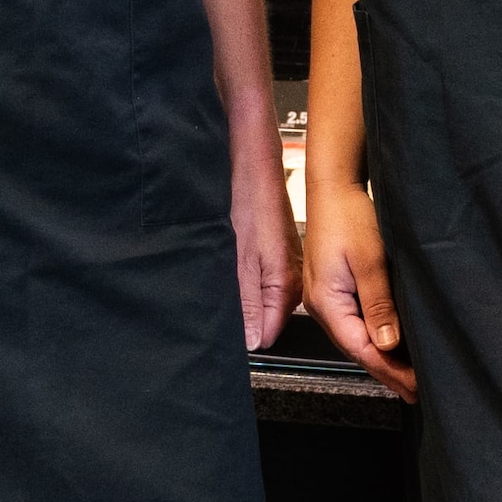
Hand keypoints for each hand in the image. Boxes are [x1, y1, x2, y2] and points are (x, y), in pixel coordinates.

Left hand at [229, 134, 293, 352]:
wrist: (250, 159)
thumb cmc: (247, 199)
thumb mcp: (238, 260)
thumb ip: (246, 303)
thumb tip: (252, 342)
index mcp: (285, 286)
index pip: (269, 334)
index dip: (246, 340)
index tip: (224, 343)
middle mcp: (288, 278)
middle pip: (263, 319)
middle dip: (240, 321)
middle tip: (212, 315)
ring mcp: (280, 265)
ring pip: (256, 299)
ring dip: (237, 299)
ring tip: (215, 291)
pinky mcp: (270, 253)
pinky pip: (254, 280)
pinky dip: (236, 279)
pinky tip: (223, 269)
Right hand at [302, 170, 414, 397]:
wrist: (334, 188)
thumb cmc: (349, 216)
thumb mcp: (371, 261)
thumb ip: (379, 305)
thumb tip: (387, 345)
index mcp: (327, 303)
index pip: (362, 350)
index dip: (391, 371)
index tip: (416, 386)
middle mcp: (322, 306)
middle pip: (357, 350)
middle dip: (388, 371)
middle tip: (417, 392)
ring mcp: (326, 299)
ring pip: (356, 338)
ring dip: (382, 357)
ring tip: (409, 376)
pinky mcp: (334, 290)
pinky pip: (355, 323)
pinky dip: (375, 337)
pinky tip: (392, 344)